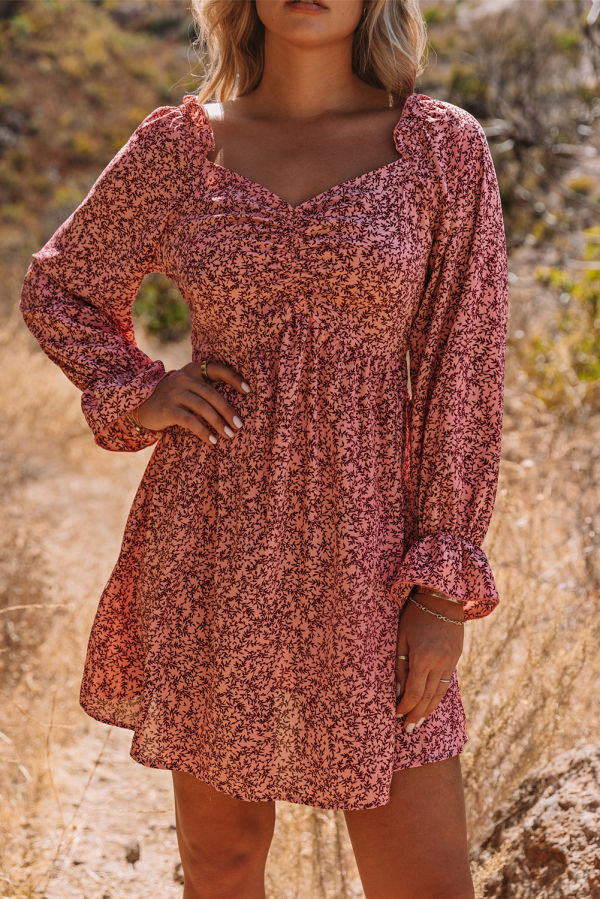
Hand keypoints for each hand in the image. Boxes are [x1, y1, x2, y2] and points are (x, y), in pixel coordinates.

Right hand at [130, 361, 250, 446]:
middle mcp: (184, 378)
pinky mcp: (167, 409)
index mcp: (192, 370)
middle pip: (212, 394)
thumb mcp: (187, 388)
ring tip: (229, 435)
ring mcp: (174, 393)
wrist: (140, 405)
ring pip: (203, 408)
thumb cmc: (172, 399)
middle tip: (240, 425)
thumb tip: (234, 406)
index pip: (217, 369)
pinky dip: (203, 432)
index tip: (248, 390)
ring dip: (218, 423)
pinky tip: (211, 441)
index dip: (233, 378)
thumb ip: (204, 390)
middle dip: (228, 411)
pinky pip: (190, 421)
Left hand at [395, 591, 464, 732]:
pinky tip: (430, 705)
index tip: (396, 715)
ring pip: (439, 694)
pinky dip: (437, 698)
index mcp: (423, 658)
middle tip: (407, 730)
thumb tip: (397, 692)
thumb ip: (399, 666)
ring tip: (419, 723)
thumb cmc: (414, 614)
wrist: (442, 598)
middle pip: (428, 698)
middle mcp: (439, 663)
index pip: (414, 693)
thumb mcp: (400, 637)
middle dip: (417, 715)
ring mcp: (450, 662)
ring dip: (428, 711)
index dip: (405, 707)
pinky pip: (446, 684)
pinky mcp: (456, 659)